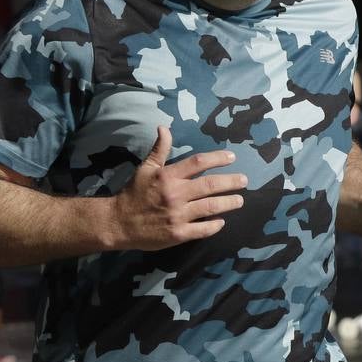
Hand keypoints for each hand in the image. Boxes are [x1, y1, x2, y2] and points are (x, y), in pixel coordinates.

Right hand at [111, 126, 246, 249]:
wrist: (117, 223)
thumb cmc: (134, 193)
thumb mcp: (145, 168)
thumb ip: (159, 149)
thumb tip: (164, 127)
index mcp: (168, 176)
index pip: (198, 162)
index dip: (218, 158)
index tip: (232, 156)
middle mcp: (175, 194)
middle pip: (211, 185)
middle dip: (232, 182)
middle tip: (245, 180)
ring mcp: (178, 215)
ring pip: (211, 207)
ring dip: (229, 203)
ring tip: (239, 201)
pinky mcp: (178, 234)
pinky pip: (203, 229)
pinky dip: (215, 225)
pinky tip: (221, 221)